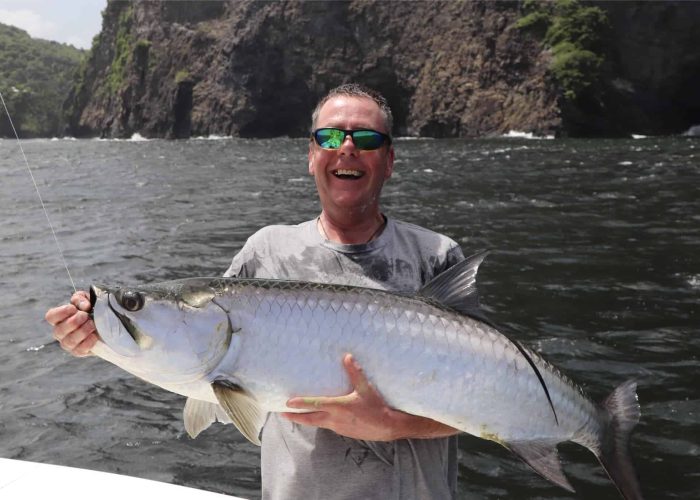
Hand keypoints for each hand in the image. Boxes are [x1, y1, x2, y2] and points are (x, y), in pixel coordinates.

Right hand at [45, 290, 97, 356]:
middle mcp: (60, 332)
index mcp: (59, 319)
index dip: (61, 312)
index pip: (51, 316)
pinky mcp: (78, 352)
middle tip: (86, 316)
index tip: (73, 308)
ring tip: (92, 325)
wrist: (107, 324)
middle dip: (75, 322)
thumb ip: (82, 299)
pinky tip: (95, 335)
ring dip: (83, 331)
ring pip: (69, 341)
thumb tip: (84, 306)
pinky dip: (89, 342)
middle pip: (59, 330)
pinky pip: (80, 350)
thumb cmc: (93, 310)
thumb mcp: (87, 299)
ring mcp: (68, 344)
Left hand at [282, 353, 458, 440]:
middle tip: (281, 414)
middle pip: (309, 419)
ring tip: (295, 415)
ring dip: (305, 419)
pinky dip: (318, 421)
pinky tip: (318, 417)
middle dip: (295, 416)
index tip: (287, 403)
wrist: (388, 427)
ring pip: (316, 423)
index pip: (314, 404)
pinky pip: (326, 425)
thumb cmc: (376, 407)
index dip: (300, 404)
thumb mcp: (366, 388)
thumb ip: (355, 372)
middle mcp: (334, 419)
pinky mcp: (343, 431)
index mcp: (338, 407)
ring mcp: (337, 427)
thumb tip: (347, 356)